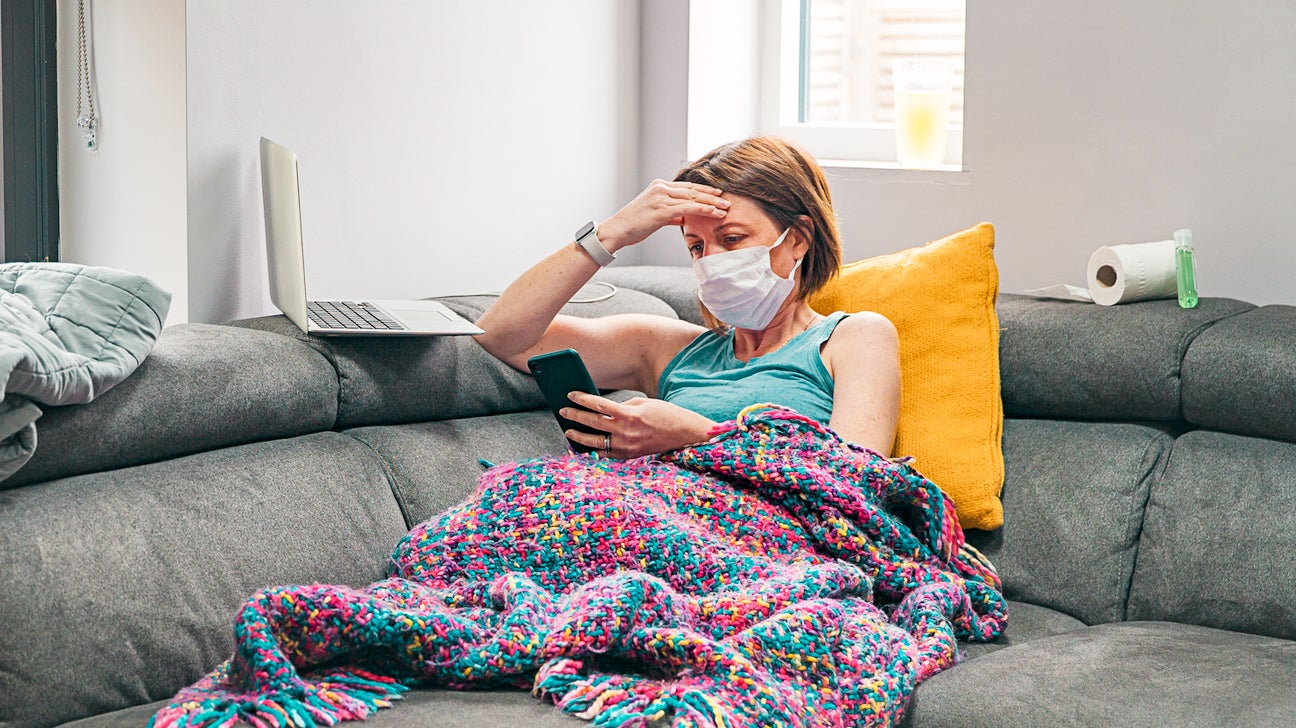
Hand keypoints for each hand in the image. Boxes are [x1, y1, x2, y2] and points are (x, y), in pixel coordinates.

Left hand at [560, 392, 716, 458]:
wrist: (686, 435)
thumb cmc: (667, 415)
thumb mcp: (645, 403)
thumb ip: (623, 407)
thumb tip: (602, 410)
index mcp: (631, 415)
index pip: (600, 405)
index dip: (582, 399)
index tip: (570, 394)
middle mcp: (627, 432)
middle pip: (594, 423)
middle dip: (575, 416)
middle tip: (562, 411)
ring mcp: (628, 447)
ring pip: (596, 443)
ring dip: (580, 436)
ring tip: (568, 431)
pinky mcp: (630, 456)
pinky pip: (607, 453)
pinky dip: (594, 450)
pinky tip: (584, 446)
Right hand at [596, 180, 729, 251]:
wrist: (617, 230)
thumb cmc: (633, 225)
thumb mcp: (654, 215)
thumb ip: (670, 214)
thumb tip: (684, 217)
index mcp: (659, 186)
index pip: (687, 186)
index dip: (704, 190)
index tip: (717, 194)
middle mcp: (661, 188)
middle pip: (693, 189)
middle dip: (712, 195)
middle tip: (726, 199)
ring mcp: (661, 197)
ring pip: (693, 197)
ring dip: (712, 203)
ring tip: (725, 207)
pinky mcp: (662, 209)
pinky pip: (689, 208)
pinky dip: (704, 209)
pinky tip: (715, 213)